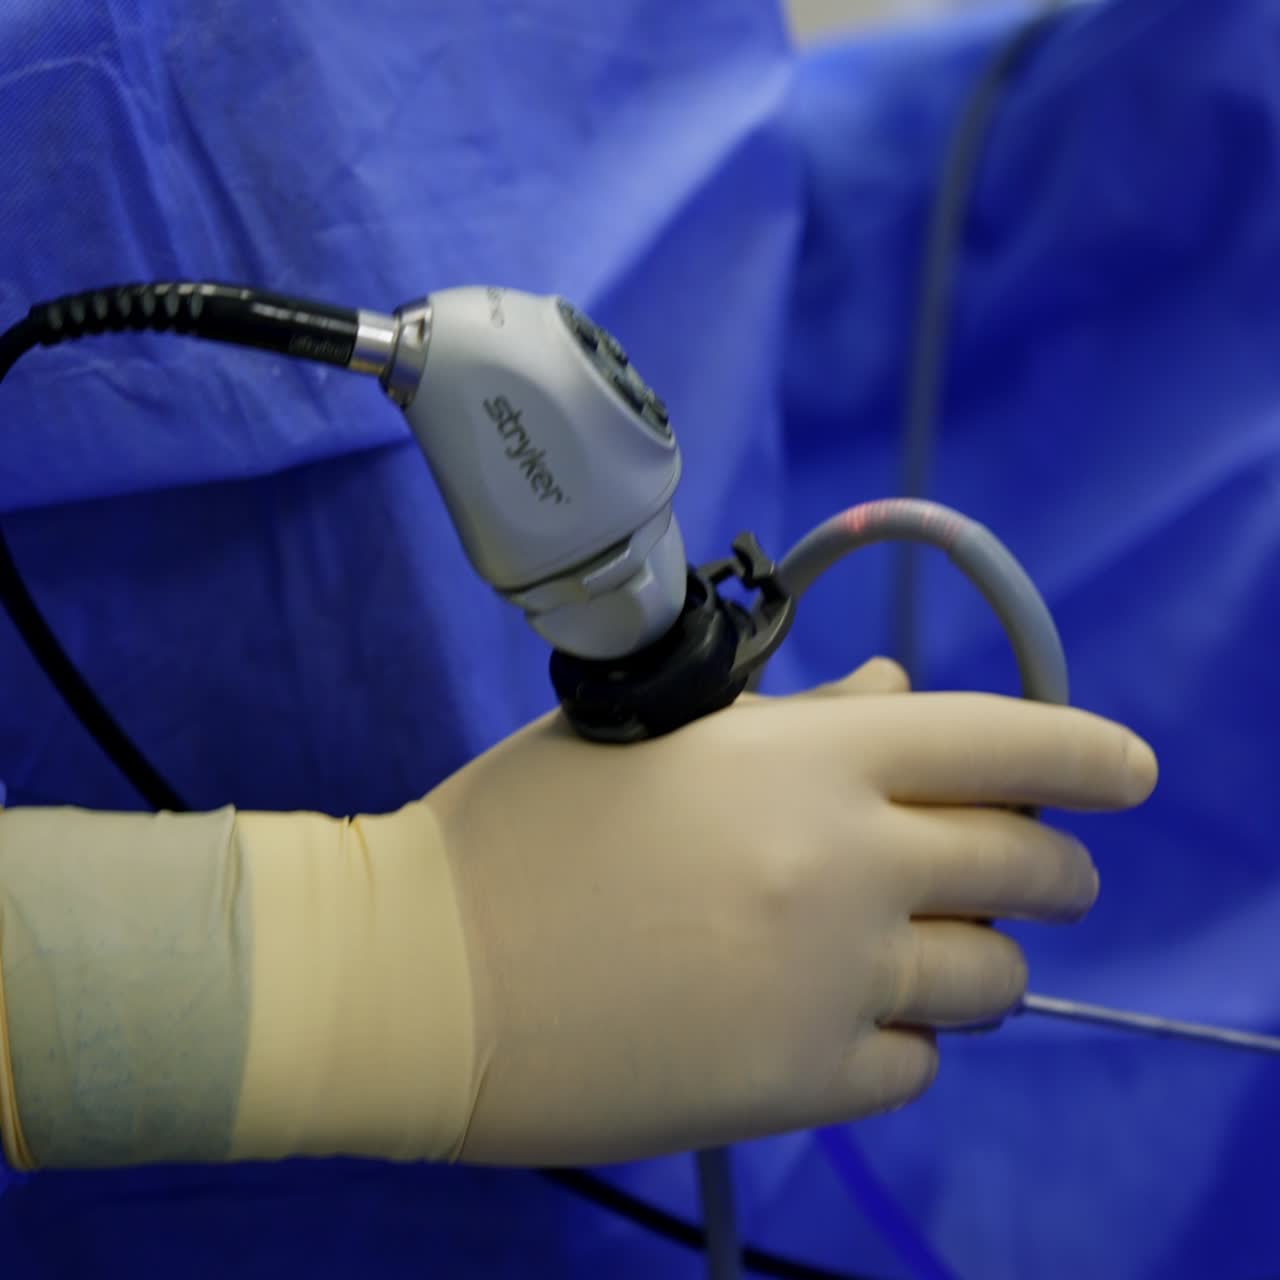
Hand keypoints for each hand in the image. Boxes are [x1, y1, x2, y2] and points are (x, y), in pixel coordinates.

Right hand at [429, 659, 1156, 1165]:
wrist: (428, 973)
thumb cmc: (525, 830)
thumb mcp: (661, 742)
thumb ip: (800, 721)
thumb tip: (901, 702)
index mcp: (808, 760)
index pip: (1003, 739)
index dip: (1087, 751)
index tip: (1131, 769)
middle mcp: (847, 866)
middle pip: (1026, 865)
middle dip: (1054, 866)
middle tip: (1044, 871)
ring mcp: (832, 984)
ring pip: (992, 979)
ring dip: (980, 956)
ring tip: (927, 949)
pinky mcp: (799, 1085)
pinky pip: (916, 1064)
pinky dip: (902, 1037)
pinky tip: (839, 1017)